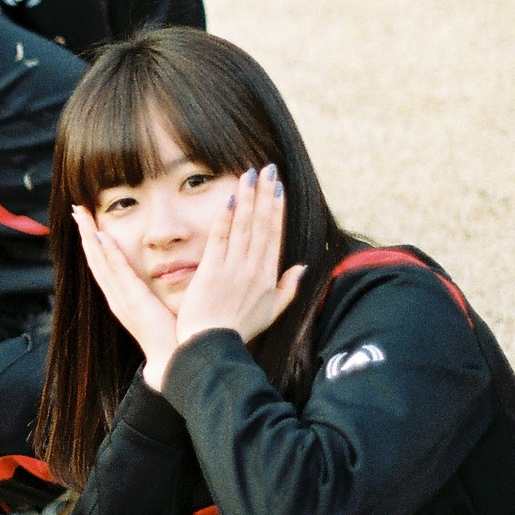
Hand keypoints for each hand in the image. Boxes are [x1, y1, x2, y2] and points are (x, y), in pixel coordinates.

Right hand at [72, 205, 178, 390]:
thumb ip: (152, 296)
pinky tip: (101, 236)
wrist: (173, 359)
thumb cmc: (171, 337)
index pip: (103, 265)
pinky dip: (107, 253)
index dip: (93, 243)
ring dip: (90, 237)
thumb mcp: (157, 310)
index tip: (88, 222)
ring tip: (82, 215)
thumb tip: (158, 284)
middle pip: (95, 259)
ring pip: (100, 261)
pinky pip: (116, 271)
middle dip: (85, 234)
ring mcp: (121, 298)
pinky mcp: (132, 299)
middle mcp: (115, 297)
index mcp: (121, 298)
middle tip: (77, 210)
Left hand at [171, 165, 306, 348]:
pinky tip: (230, 198)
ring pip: (244, 227)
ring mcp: (233, 269)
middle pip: (261, 225)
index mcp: (268, 276)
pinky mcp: (212, 271)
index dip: (277, 209)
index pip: (274, 235)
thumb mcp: (271, 312)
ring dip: (248, 198)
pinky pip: (221, 239)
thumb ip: (288, 288)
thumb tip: (301, 267)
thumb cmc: (240, 329)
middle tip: (268, 169)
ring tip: (250, 174)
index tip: (278, 187)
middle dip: (265, 195)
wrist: (213, 345)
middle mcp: (253, 269)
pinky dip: (226, 218)